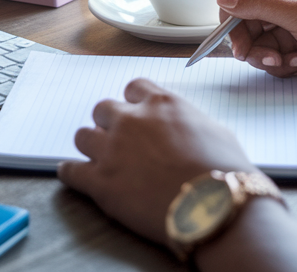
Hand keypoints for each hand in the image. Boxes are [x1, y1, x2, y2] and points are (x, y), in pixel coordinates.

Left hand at [57, 78, 255, 245]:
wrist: (217, 208)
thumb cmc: (226, 173)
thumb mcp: (216, 132)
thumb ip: (189, 121)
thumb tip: (185, 128)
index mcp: (161, 104)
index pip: (133, 88)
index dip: (133, 104)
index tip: (136, 114)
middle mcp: (131, 121)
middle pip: (103, 109)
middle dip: (110, 123)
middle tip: (120, 141)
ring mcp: (112, 150)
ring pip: (83, 136)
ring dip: (91, 146)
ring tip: (101, 159)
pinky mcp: (100, 183)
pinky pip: (70, 170)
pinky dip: (71, 172)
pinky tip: (76, 176)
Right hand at [220, 0, 296, 89]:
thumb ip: (258, 5)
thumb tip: (222, 0)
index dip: (231, 3)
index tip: (228, 25)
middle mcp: (285, 0)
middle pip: (244, 17)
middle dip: (247, 39)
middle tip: (249, 55)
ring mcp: (289, 25)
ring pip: (255, 42)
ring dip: (266, 56)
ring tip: (288, 60)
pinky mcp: (294, 48)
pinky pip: (271, 57)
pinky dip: (282, 64)